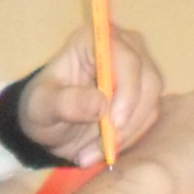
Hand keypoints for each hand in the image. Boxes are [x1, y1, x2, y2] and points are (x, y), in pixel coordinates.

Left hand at [20, 21, 168, 166]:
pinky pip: (149, 115)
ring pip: (151, 101)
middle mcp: (125, 46)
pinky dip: (130, 137)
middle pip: (148, 80)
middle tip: (104, 148)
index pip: (126, 58)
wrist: (49, 121)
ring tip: (91, 153)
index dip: (127, 90)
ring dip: (127, 133)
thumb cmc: (42, 105)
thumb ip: (66, 103)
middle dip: (128, 119)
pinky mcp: (145, 91)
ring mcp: (139, 68)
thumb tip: (101, 105)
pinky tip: (103, 149)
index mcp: (96, 39)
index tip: (115, 124)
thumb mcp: (41, 107)